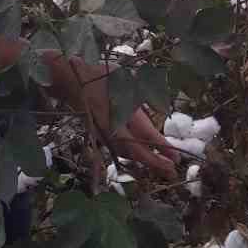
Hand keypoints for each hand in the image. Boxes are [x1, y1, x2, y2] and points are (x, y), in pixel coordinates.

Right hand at [48, 55, 177, 178]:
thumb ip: (142, 93)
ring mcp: (104, 132)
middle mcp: (112, 127)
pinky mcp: (99, 133)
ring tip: (162, 167)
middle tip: (172, 171)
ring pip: (127, 153)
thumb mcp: (124, 79)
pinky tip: (141, 157)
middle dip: (155, 163)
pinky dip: (132, 155)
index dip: (161, 147)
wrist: (70, 79)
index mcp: (121, 113)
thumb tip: (160, 108)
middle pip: (136, 151)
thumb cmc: (99, 75)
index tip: (176, 156)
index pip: (145, 134)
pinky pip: (118, 149)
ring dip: (144, 161)